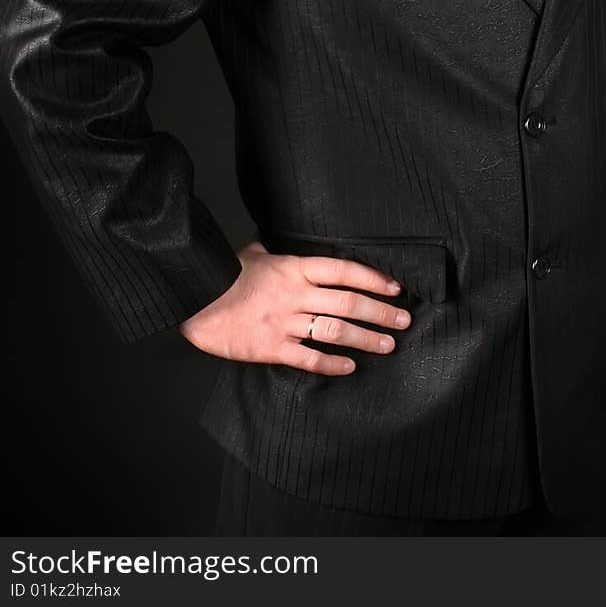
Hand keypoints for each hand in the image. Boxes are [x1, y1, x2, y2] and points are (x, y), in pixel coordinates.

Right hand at [178, 240, 410, 373]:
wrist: (194, 299)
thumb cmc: (223, 274)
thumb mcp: (254, 253)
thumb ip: (277, 253)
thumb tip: (284, 247)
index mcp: (294, 268)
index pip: (345, 270)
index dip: (374, 278)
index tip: (395, 288)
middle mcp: (295, 294)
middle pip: (349, 303)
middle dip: (381, 313)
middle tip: (403, 321)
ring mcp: (285, 321)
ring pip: (336, 330)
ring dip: (366, 339)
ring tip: (388, 346)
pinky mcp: (271, 347)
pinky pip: (308, 357)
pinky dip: (332, 363)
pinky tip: (350, 367)